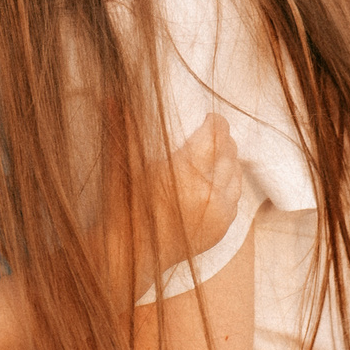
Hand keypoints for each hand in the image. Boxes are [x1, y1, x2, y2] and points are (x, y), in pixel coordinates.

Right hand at [97, 113, 240, 304]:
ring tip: (214, 153)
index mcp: (187, 172)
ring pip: (236, 174)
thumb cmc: (122, 207)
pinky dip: (229, 184)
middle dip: (221, 139)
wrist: (128, 255)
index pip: (215, 134)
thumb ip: (125, 128)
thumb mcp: (122, 164)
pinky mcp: (222, 229)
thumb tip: (113, 94)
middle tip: (210, 132)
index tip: (208, 117)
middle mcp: (210, 193)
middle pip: (229, 151)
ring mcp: (219, 213)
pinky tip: (216, 179)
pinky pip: (235, 197)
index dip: (214, 122)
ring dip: (228, 160)